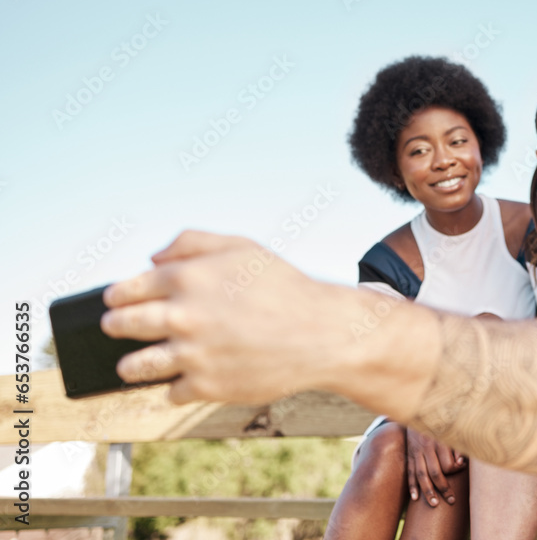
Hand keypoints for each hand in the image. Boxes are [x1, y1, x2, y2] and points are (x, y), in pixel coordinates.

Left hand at [103, 230, 339, 404]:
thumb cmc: (284, 287)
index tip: (117, 302)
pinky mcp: (207, 387)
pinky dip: (174, 387)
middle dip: (116, 326)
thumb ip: (192, 242)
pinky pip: (170, 393)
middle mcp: (183, 316)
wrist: (322, 334)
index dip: (118, 296)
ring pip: (136, 366)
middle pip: (122, 326)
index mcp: (187, 278)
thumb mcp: (241, 247)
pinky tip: (184, 378)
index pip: (127, 289)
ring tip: (134, 364)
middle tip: (118, 328)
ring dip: (131, 365)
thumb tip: (153, 259)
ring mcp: (193, 354)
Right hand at [406, 428, 465, 506]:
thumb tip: (460, 463)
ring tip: (433, 504)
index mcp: (439, 441)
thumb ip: (457, 445)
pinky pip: (409, 471)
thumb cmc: (438, 421)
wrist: (415, 410)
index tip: (461, 468)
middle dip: (443, 488)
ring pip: (421, 475)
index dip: (456, 470)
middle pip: (435, 472)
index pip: (448, 464)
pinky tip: (415, 497)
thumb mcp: (450, 428)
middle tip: (451, 500)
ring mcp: (416, 451)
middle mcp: (426, 447)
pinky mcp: (409, 454)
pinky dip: (412, 485)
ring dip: (427, 491)